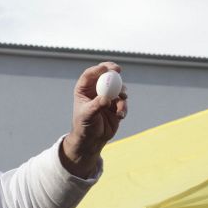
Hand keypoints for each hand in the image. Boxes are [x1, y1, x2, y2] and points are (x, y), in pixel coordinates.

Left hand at [61, 61, 127, 177]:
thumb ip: (96, 105)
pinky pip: (123, 101)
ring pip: (117, 87)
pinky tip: (120, 116)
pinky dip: (123, 107)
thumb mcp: (87, 116)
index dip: (99, 68)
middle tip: (118, 70)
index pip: (90, 74)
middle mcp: (96, 91)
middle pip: (106, 75)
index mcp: (84, 90)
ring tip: (118, 107)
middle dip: (113, 72)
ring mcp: (107, 96)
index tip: (107, 68)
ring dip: (121, 94)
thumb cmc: (84, 126)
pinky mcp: (116, 104)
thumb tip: (106, 98)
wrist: (92, 139)